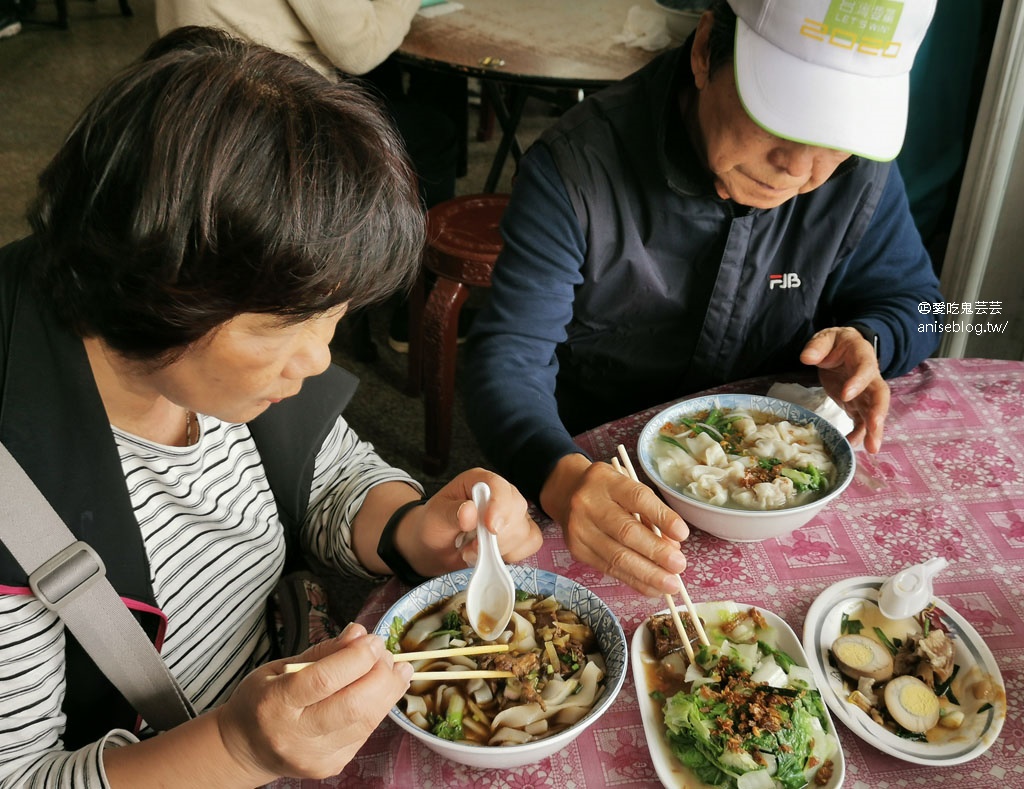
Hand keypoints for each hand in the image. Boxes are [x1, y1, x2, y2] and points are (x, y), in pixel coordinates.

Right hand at [217, 623, 411, 781]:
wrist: (246, 748)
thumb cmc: (263, 699)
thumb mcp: (281, 666)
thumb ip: (323, 652)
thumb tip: (359, 633)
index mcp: (275, 703)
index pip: (324, 680)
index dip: (357, 657)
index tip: (373, 640)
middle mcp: (295, 735)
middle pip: (353, 705)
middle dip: (381, 675)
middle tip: (388, 655)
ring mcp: (314, 756)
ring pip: (366, 721)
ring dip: (388, 691)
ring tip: (395, 670)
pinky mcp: (330, 766)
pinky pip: (364, 733)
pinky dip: (377, 709)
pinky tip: (379, 692)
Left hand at [399, 468, 541, 576]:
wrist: (435, 547)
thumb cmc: (434, 525)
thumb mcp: (435, 517)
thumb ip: (452, 513)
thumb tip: (470, 512)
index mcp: (479, 482)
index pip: (499, 486)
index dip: (499, 506)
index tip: (491, 528)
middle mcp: (500, 494)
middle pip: (517, 509)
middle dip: (497, 536)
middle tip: (471, 547)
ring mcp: (512, 514)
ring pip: (524, 530)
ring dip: (500, 549)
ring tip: (474, 552)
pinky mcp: (519, 533)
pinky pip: (531, 543)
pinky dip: (513, 554)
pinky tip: (492, 556)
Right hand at [541, 454, 688, 597]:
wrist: (566, 492)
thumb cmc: (608, 491)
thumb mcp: (628, 488)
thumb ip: (650, 513)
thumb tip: (673, 546)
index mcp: (605, 480)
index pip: (638, 498)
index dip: (662, 517)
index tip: (683, 534)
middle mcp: (588, 503)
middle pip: (626, 531)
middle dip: (656, 552)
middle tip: (679, 566)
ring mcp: (579, 529)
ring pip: (617, 557)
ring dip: (648, 574)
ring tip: (671, 584)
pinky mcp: (578, 550)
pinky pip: (610, 569)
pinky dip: (635, 581)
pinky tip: (653, 588)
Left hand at [800, 326, 889, 452]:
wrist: (842, 349)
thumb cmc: (836, 343)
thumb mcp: (826, 338)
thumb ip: (817, 346)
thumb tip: (807, 358)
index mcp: (863, 357)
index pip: (865, 369)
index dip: (858, 382)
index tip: (846, 396)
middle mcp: (870, 377)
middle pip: (880, 396)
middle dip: (878, 413)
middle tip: (874, 428)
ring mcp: (865, 393)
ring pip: (873, 412)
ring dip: (873, 430)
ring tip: (871, 449)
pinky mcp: (857, 405)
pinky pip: (861, 421)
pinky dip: (858, 434)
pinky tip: (851, 446)